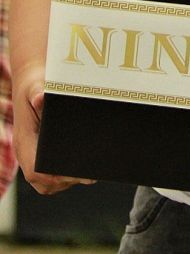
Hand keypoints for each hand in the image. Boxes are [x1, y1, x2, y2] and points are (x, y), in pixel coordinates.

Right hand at [13, 78, 93, 194]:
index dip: (54, 177)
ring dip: (67, 180)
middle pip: (43, 181)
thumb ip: (38, 94)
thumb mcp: (36, 86)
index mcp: (24, 142)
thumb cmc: (34, 85)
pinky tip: (83, 167)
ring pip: (47, 181)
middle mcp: (26, 152)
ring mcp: (32, 154)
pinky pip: (50, 174)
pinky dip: (65, 176)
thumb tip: (40, 99)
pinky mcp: (40, 152)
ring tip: (90, 173)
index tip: (77, 175)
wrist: (30, 81)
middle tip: (92, 175)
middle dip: (66, 181)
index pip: (35, 171)